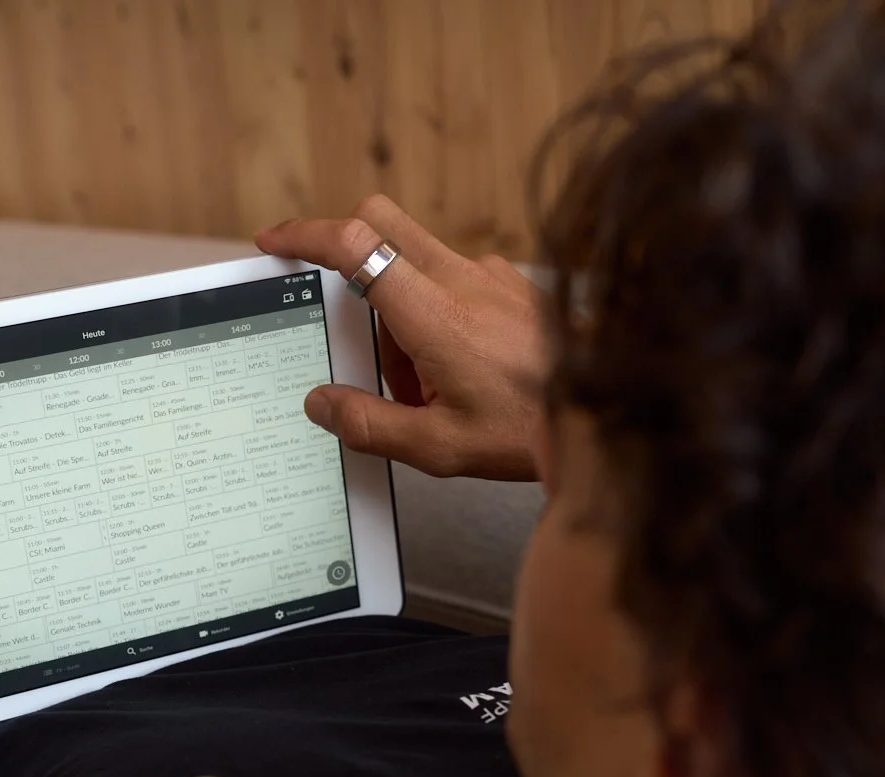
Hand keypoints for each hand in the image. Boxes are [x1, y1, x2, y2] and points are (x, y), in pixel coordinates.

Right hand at [257, 196, 547, 480]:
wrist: (608, 414)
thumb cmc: (532, 429)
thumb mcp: (440, 447)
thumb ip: (370, 424)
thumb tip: (322, 404)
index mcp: (434, 313)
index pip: (355, 243)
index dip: (305, 235)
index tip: (276, 241)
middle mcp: (462, 278)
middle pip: (381, 222)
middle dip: (345, 257)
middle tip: (342, 316)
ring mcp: (490, 275)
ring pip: (415, 259)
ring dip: (396, 307)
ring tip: (420, 383)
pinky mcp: (510, 284)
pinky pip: (453, 279)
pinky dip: (434, 313)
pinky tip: (455, 370)